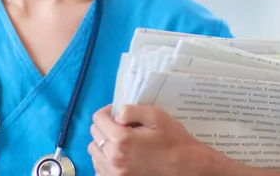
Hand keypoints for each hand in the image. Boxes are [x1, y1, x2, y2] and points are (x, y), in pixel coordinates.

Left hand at [88, 104, 214, 175]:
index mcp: (122, 139)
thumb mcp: (157, 116)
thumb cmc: (173, 140)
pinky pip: (99, 168)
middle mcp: (113, 158)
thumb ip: (132, 110)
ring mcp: (113, 173)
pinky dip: (105, 160)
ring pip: (94, 152)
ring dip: (104, 143)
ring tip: (120, 141)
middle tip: (121, 125)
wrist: (185, 167)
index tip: (117, 112)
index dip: (107, 112)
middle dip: (105, 126)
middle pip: (94, 135)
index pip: (98, 119)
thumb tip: (116, 114)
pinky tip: (120, 156)